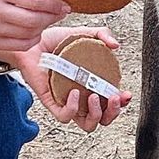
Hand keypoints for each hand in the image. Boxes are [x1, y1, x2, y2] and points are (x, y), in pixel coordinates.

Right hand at [0, 0, 69, 52]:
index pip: (36, 1)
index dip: (55, 5)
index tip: (64, 5)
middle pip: (33, 20)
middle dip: (52, 18)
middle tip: (59, 13)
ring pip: (29, 34)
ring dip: (43, 28)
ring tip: (45, 19)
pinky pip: (20, 45)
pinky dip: (32, 39)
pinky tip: (34, 30)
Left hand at [0, 26, 131, 133]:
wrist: (33, 40)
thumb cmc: (55, 40)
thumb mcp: (84, 33)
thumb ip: (102, 34)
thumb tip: (116, 45)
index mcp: (91, 85)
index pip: (111, 103)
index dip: (122, 103)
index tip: (126, 94)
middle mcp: (81, 97)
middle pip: (103, 119)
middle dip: (113, 113)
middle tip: (114, 98)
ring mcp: (66, 101)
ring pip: (87, 125)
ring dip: (96, 115)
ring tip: (94, 97)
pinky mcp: (51, 102)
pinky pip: (64, 117)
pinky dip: (72, 109)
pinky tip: (74, 92)